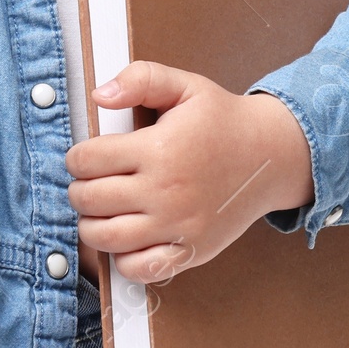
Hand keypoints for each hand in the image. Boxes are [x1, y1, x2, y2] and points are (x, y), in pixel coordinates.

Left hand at [65, 61, 314, 285]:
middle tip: (90, 182)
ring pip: (105, 238)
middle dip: (79, 189)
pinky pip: (140, 269)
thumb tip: (99, 95)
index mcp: (159, 149)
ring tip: (102, 210)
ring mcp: (179, 226)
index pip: (87, 160)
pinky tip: (128, 238)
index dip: (76, 157)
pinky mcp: (191, 251)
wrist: (272, 156)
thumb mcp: (185, 85)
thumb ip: (140, 79)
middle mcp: (166, 191)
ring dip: (91, 224)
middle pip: (89, 200)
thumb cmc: (223, 120)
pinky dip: (123, 259)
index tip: (84, 157)